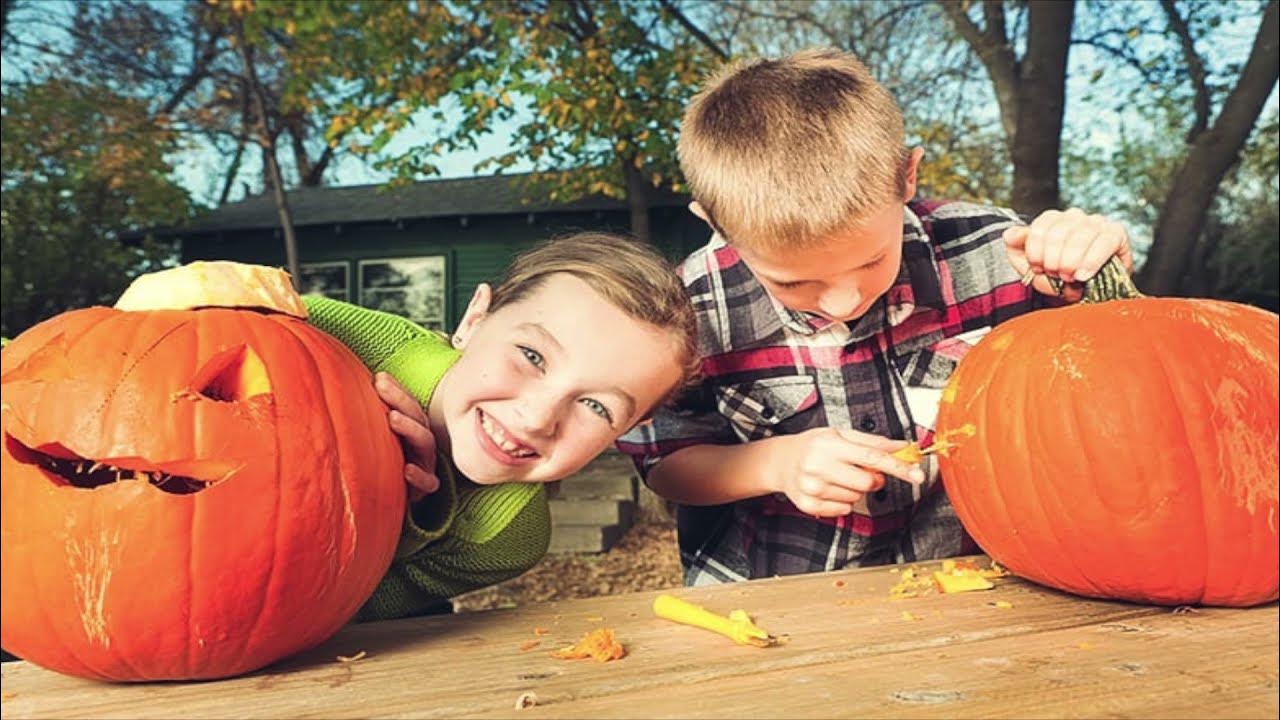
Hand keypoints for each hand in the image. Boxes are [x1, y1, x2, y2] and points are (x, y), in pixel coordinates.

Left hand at [375, 372, 439, 503]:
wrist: (391, 501)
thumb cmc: (382, 464)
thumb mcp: (375, 440)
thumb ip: (364, 418)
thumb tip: (335, 385)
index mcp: (412, 429)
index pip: (408, 404)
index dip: (396, 390)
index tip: (379, 377)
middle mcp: (421, 443)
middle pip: (417, 417)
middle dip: (400, 400)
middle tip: (381, 388)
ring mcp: (426, 464)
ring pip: (425, 443)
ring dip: (410, 429)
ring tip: (392, 418)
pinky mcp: (425, 489)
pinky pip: (428, 483)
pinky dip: (420, 476)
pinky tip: (406, 470)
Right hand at [768, 428, 925, 517]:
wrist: (780, 461)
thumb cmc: (814, 445)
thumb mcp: (841, 435)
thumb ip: (874, 442)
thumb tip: (903, 448)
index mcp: (830, 444)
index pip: (873, 457)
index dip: (898, 466)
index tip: (917, 474)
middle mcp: (818, 465)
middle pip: (867, 482)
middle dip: (872, 478)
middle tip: (860, 470)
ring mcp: (812, 487)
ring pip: (856, 497)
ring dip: (854, 489)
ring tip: (837, 476)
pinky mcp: (809, 505)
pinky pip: (843, 509)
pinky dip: (842, 501)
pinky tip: (829, 488)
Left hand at [1002, 208, 1133, 302]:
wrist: (1084, 293)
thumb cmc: (1056, 277)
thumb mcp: (1031, 266)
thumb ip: (1017, 248)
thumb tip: (1010, 234)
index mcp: (1052, 219)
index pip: (1040, 227)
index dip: (1036, 252)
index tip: (1037, 269)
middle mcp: (1074, 216)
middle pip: (1059, 232)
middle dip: (1054, 260)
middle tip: (1056, 275)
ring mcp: (1096, 222)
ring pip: (1081, 236)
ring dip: (1072, 261)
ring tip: (1069, 278)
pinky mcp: (1116, 233)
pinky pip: (1104, 242)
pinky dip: (1092, 260)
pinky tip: (1083, 275)